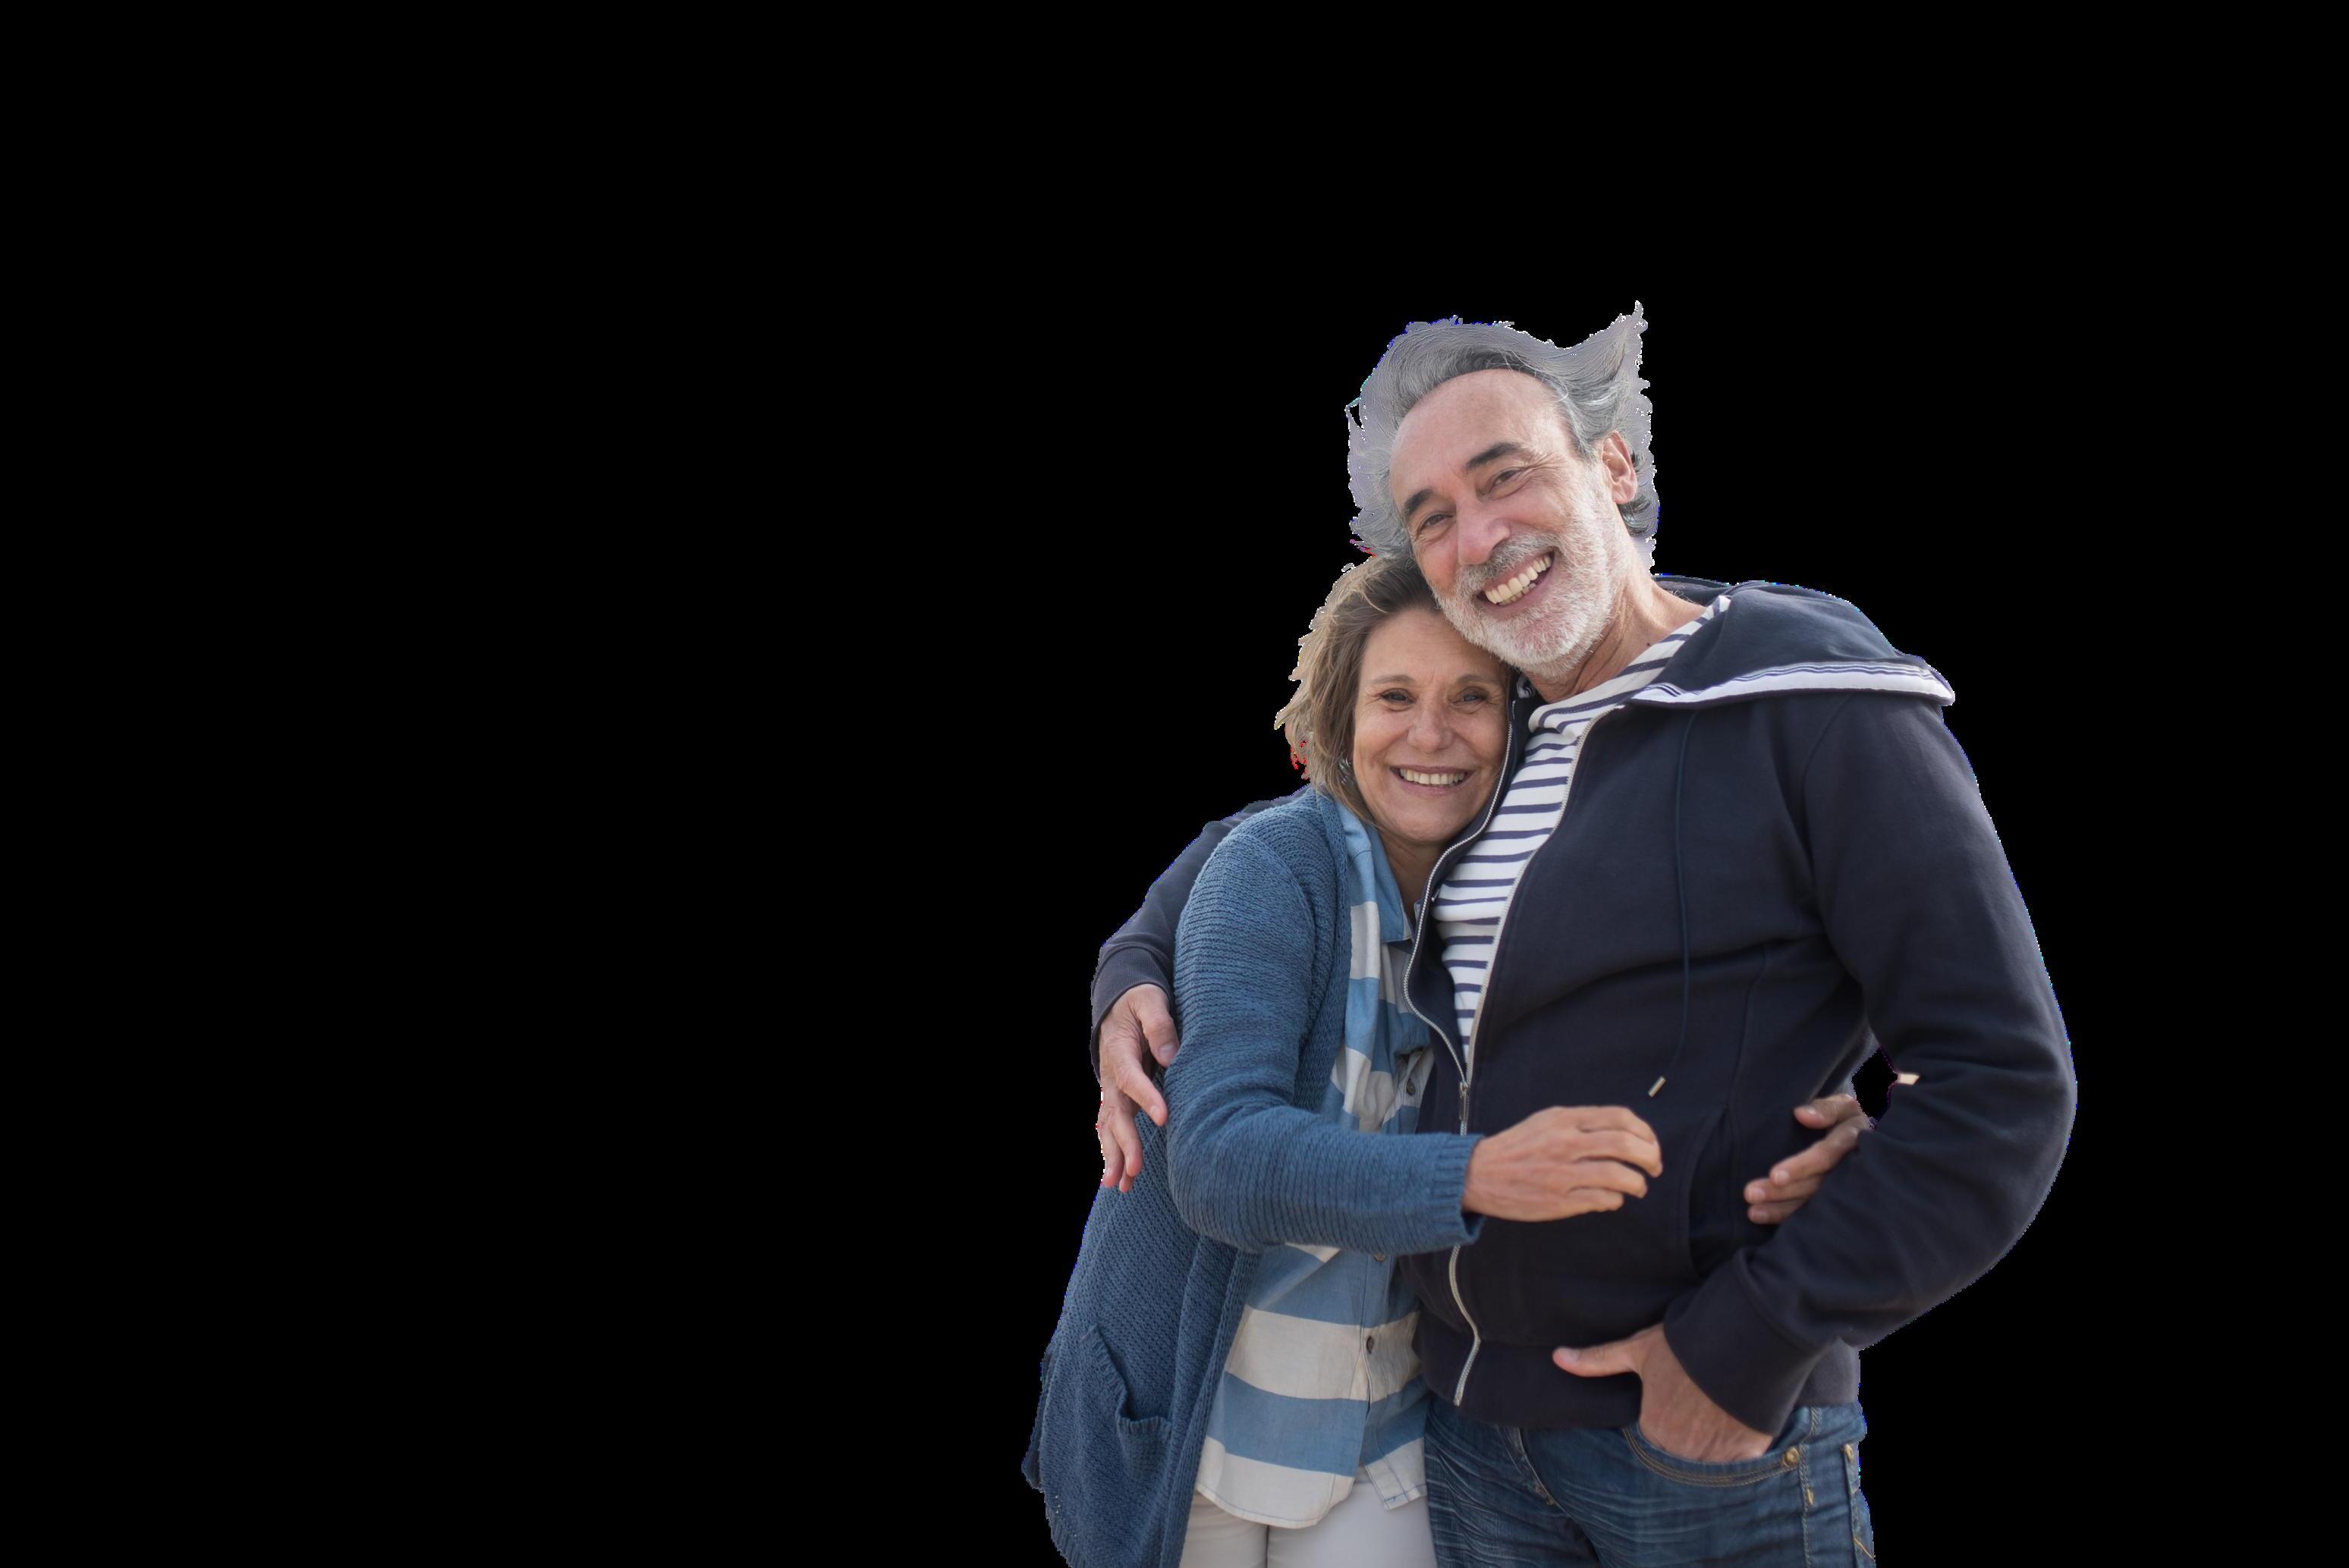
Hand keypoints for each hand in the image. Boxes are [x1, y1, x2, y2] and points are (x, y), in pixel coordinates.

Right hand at [1096, 985, 1177, 1193]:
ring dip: (1113, 1155)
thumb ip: (1160, 1024)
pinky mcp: (1116, 1099)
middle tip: (1134, 1168)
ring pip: (1109, 1126)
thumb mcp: (1150, 1000)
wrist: (1118, 1004)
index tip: (1164, 1116)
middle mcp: (1111, 1075)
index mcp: (1119, 1050)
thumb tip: (1171, 1057)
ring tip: (1119, 1184)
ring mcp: (1111, 1090)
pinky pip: (1111, 1128)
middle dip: (1124, 1141)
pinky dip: (1113, 1153)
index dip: (1146, 1097)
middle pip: (1116, 1112)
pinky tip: (1119, 1180)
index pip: (1131, 1077)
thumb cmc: (1140, 1001)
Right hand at [1462, 1106, 1662, 1221]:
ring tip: (1638, 1187)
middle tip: (1655, 1167)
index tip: (1650, 1144)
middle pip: (1626, 1145)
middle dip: (1650, 1157)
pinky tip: (1613, 1198)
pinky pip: (1604, 1199)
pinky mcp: (1560, 1200)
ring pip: (1619, 1175)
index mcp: (1565, 1119)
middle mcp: (1566, 1143)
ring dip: (1638, 1183)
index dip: (1644, 1132)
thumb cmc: (1518, 1147)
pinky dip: (1616, 1199)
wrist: (1479, 1174)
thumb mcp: (1547, 1121)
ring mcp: (1563, 1173)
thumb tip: (1624, 1134)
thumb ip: (1582, 1123)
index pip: (1620, 1118)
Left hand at [1552, 1324, 1772, 1462]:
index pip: (1651, 1442)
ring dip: (1708, 1454)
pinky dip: (1737, 1459)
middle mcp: (1680, 1452)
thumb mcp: (1637, 1349)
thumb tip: (1557, 1357)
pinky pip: (1738, 1470)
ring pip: (1706, 1468)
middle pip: (1678, 1457)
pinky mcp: (1746, 1456)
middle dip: (1684, 1444)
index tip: (1673, 1410)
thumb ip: (1598, 1360)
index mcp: (1653, 1430)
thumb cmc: (1685, 1345)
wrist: (1741, 1341)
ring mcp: (1715, 1458)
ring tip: (1716, 1424)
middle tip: (1697, 1416)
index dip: (1662, 1426)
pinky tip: (1737, 1435)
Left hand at [1743, 1093, 1869, 1223]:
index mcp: (1853, 1141)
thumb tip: (1801, 1114)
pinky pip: (1815, 1211)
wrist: (1876, 1137)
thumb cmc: (1851, 1119)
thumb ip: (1827, 1109)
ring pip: (1814, 1202)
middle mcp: (1851, 1169)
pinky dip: (1790, 1216)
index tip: (1774, 1175)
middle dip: (1782, 1192)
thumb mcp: (1845, 1106)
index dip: (1801, 1166)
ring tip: (1753, 1212)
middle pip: (1816, 1183)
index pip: (1826, 1155)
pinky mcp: (1838, 1200)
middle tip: (1750, 1194)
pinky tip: (1766, 1218)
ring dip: (1782, 1209)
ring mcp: (1846, 1188)